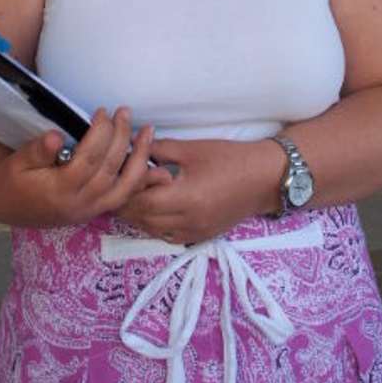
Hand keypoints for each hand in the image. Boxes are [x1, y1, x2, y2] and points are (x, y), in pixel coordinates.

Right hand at [0, 107, 170, 227]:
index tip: (102, 111)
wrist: (7, 205)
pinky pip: (126, 196)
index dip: (99, 133)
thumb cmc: (12, 179)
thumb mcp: (18, 162)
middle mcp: (80, 203)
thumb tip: (56, 137)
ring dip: (140, 158)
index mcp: (59, 190)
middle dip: (121, 137)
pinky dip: (141, 180)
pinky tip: (154, 163)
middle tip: (124, 111)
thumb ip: (38, 150)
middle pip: (110, 169)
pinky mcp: (98, 210)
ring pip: (126, 186)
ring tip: (148, 132)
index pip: (88, 159)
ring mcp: (92, 209)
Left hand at [118, 137, 279, 243]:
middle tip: (117, 184)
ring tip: (131, 193)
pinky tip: (152, 207)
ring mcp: (194, 232)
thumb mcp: (192, 149)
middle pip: (143, 218)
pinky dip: (154, 224)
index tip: (117, 173)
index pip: (141, 200)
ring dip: (138, 215)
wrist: (265, 178)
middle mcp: (188, 221)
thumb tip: (133, 146)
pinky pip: (167, 236)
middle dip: (127, 202)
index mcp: (186, 198)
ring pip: (152, 230)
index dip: (125, 188)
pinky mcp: (201, 236)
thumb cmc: (229, 158)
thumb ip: (159, 149)